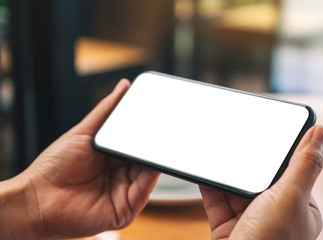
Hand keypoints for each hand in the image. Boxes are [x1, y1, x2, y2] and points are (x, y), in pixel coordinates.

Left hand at [1, 79, 159, 238]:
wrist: (37, 199)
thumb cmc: (55, 166)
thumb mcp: (85, 131)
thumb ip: (107, 110)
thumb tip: (124, 86)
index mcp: (113, 158)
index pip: (137, 143)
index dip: (147, 132)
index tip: (157, 117)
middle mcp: (121, 175)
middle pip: (144, 158)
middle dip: (152, 145)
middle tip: (161, 129)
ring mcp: (124, 193)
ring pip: (148, 174)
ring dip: (153, 159)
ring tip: (157, 143)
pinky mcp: (125, 210)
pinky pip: (143, 192)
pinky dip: (150, 178)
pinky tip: (152, 164)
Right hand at [200, 125, 322, 239]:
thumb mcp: (290, 198)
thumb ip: (304, 165)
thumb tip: (321, 132)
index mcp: (300, 208)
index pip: (292, 170)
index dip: (281, 150)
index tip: (270, 129)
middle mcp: (276, 214)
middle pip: (260, 177)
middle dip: (247, 162)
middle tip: (238, 138)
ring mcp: (250, 219)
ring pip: (237, 187)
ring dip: (226, 173)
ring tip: (216, 152)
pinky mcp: (228, 224)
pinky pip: (218, 199)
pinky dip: (210, 186)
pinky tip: (205, 171)